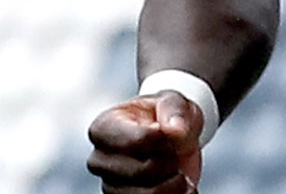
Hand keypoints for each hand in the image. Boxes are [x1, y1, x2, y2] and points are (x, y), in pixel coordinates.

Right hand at [88, 91, 205, 192]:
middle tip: (176, 150)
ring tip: (181, 170)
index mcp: (104, 128)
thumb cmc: (165, 115)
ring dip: (176, 183)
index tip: (173, 131)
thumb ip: (173, 111)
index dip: (164, 138)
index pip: (137, 140)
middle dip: (172, 160)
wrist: (171, 137)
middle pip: (145, 170)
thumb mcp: (173, 101)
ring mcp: (110, 185)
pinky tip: (184, 187)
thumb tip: (176, 131)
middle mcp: (100, 160)